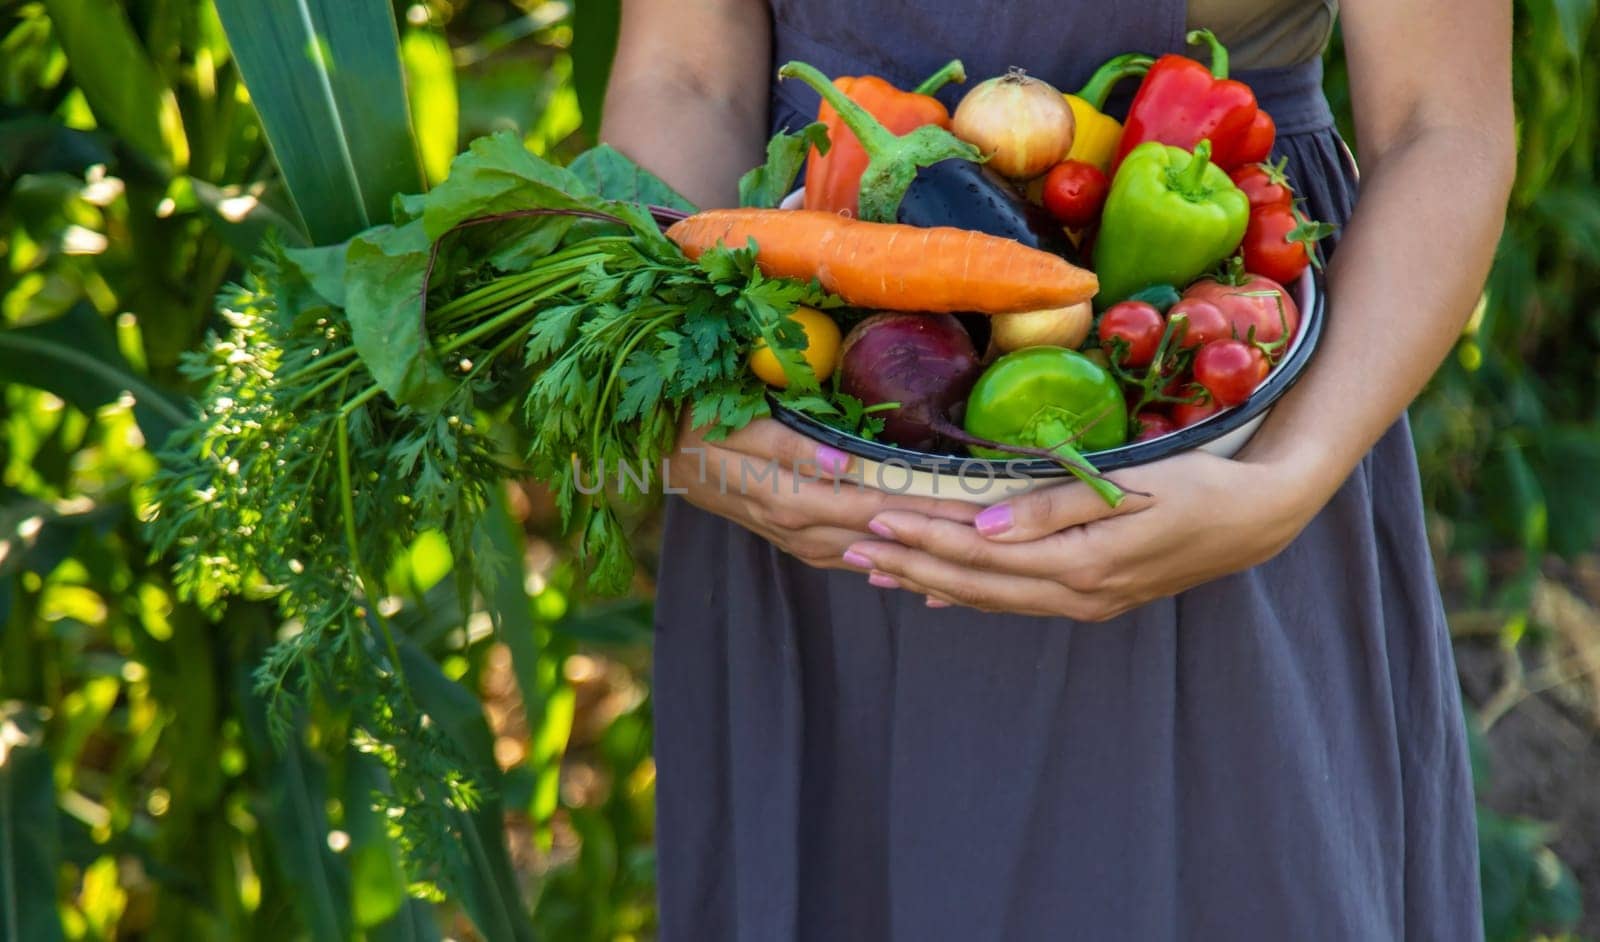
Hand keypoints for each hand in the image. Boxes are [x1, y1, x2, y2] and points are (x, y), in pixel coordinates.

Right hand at [668, 415, 978, 570]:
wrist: (649, 446)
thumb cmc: (693, 418)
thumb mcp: (734, 421)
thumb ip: (790, 444)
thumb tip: (846, 464)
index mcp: (786, 497)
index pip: (874, 506)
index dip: (924, 509)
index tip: (974, 505)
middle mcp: (795, 528)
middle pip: (880, 536)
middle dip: (936, 535)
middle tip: (992, 529)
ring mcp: (793, 539)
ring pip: (867, 555)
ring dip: (916, 555)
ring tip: (968, 550)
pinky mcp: (791, 539)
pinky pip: (847, 558)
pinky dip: (884, 563)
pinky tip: (915, 564)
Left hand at [839, 449, 1329, 618]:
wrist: (1258, 519)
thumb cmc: (1199, 487)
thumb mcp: (1133, 487)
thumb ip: (1055, 508)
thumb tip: (982, 528)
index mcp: (1081, 564)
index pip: (981, 554)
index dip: (923, 537)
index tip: (874, 519)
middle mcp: (1075, 594)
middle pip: (974, 582)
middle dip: (909, 563)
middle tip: (852, 548)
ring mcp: (1084, 602)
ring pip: (990, 597)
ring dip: (930, 581)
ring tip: (877, 568)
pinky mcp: (1092, 597)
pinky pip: (1015, 601)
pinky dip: (970, 595)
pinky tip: (937, 592)